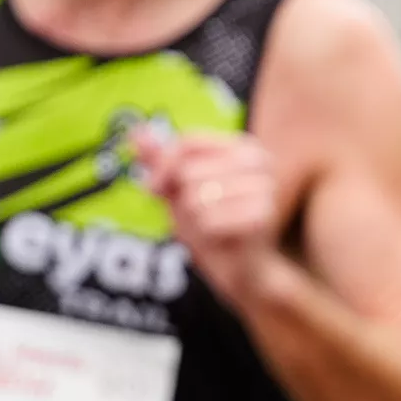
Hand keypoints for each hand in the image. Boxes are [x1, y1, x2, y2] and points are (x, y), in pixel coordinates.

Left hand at [137, 129, 295, 309]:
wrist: (243, 267)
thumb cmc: (213, 223)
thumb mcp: (181, 188)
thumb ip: (161, 161)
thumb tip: (135, 133)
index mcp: (243, 146)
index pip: (187, 143)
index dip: (162, 167)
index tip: (155, 189)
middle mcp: (259, 161)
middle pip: (188, 172)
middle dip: (182, 199)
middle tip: (200, 215)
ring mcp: (265, 187)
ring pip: (195, 198)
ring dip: (194, 220)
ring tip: (213, 227)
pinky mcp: (262, 216)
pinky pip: (208, 221)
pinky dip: (206, 235)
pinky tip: (222, 238)